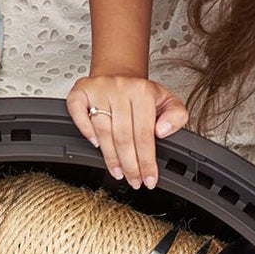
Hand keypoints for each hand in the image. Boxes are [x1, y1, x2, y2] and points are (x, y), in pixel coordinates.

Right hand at [66, 75, 188, 189]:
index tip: (149, 178)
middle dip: (130, 165)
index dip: (146, 161)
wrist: (119, 73)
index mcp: (143, 91)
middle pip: (123, 136)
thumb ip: (176, 116)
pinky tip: (96, 145)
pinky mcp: (80, 91)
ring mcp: (98, 89)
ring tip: (119, 172)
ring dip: (111, 157)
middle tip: (134, 180)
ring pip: (103, 131)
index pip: (144, 133)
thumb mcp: (167, 101)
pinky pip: (78, 114)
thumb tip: (162, 131)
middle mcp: (120, 87)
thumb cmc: (141, 93)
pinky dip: (85, 131)